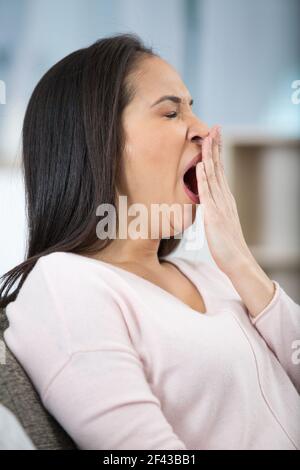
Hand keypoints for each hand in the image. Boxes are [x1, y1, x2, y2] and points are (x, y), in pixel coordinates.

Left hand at [196, 125, 253, 275]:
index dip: (216, 153)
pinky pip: (208, 194)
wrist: (237, 260)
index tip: (214, 137)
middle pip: (219, 167)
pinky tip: (200, 165)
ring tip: (208, 137)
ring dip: (209, 155)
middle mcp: (224, 198)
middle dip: (215, 146)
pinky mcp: (214, 215)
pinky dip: (204, 178)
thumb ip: (213, 210)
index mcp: (224, 199)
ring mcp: (220, 205)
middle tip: (215, 127)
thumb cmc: (226, 245)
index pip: (220, 171)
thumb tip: (206, 203)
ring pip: (214, 175)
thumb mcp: (219, 222)